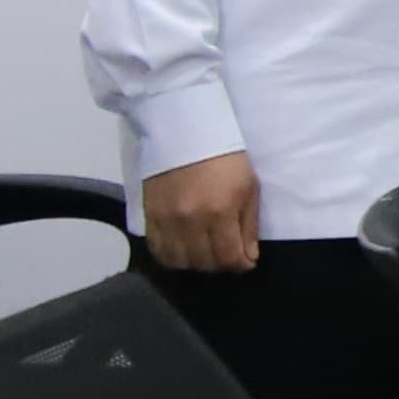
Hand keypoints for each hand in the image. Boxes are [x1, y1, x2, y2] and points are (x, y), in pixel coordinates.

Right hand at [141, 151, 260, 271]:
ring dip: (196, 263)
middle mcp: (191, 220)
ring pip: (179, 262)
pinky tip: (183, 251)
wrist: (186, 133)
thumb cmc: (226, 158)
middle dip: (221, 265)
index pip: (229, 257)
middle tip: (227, 257)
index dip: (241, 265)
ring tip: (206, 254)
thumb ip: (249, 225)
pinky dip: (172, 257)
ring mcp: (167, 220)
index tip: (246, 262)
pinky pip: (158, 250)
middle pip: (204, 263)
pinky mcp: (149, 216)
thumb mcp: (249, 187)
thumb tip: (249, 257)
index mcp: (220, 211)